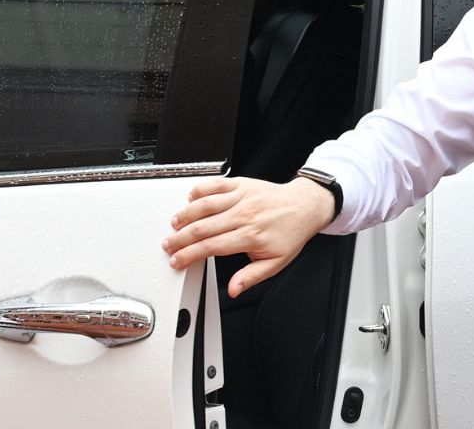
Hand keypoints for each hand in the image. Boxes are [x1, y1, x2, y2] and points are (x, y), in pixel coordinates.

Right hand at [161, 176, 335, 297]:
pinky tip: (190, 199)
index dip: (189, 255)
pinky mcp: (242, 184)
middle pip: (203, 227)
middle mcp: (245, 215)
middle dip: (180, 238)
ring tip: (174, 225)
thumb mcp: (276, 263)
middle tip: (169, 245)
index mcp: (251, 236)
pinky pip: (216, 184)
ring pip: (205, 205)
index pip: (211, 247)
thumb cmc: (290, 234)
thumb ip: (251, 277)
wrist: (305, 207)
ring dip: (185, 215)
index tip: (177, 261)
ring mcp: (242, 197)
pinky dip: (200, 190)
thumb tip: (234, 289)